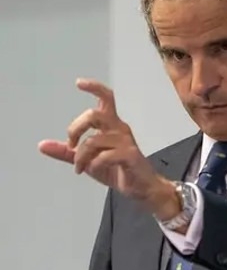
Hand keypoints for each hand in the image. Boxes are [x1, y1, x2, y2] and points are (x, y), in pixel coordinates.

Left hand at [38, 79, 176, 212]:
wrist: (141, 187)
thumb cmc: (118, 169)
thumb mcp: (86, 160)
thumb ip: (66, 152)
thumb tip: (42, 145)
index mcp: (111, 125)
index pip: (107, 99)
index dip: (94, 88)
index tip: (79, 83)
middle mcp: (119, 128)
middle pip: (94, 115)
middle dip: (75, 129)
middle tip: (70, 145)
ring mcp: (125, 141)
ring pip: (93, 141)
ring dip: (80, 156)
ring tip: (80, 167)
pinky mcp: (129, 155)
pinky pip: (103, 156)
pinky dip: (93, 165)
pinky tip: (93, 170)